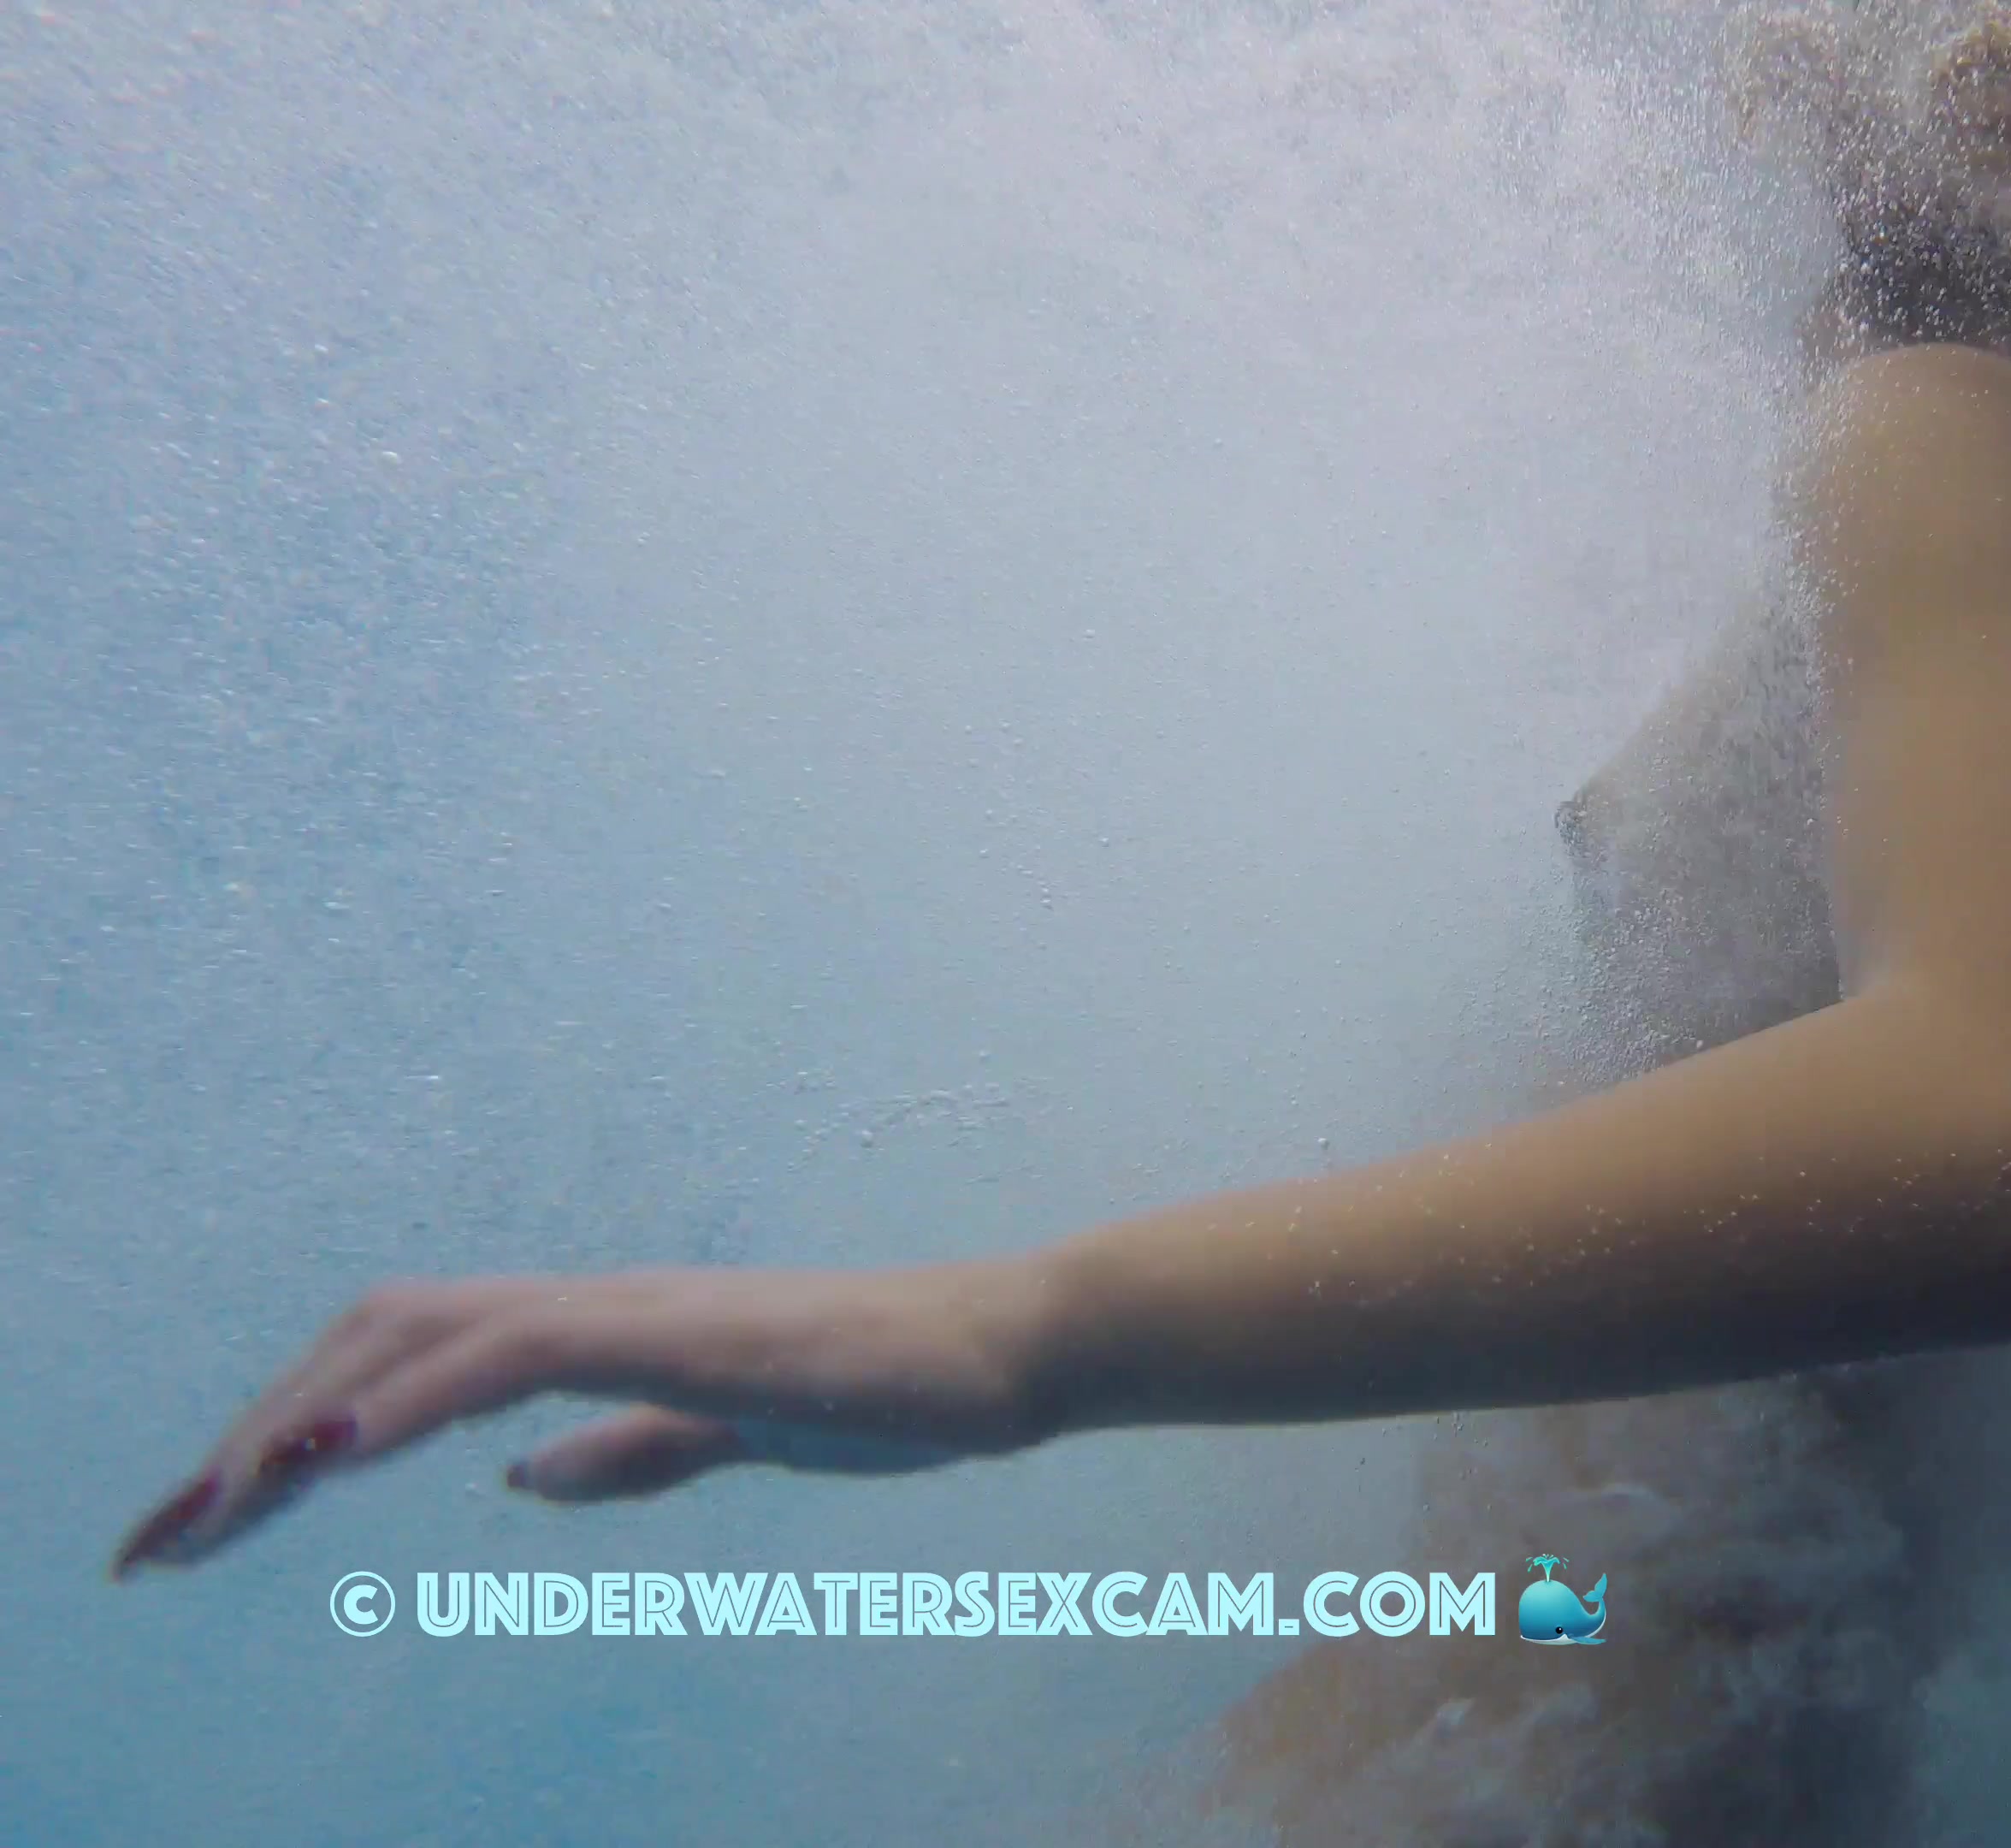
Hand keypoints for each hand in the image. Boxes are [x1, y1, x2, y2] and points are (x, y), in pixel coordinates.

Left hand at [111, 1261, 1049, 1577]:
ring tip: (219, 1504)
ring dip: (303, 1417)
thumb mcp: (729, 1435)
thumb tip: (524, 1480)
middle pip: (371, 1336)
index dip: (289, 1437)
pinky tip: (349, 1449)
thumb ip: (633, 1448)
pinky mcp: (674, 1330)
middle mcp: (590, 1303)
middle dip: (251, 1438)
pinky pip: (516, 1348)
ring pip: (418, 1330)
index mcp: (597, 1333)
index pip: (401, 1365)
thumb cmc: (887, 1387)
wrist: (1000, 1351)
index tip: (205, 1530)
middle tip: (161, 1544)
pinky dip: (414, 1394)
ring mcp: (630, 1307)